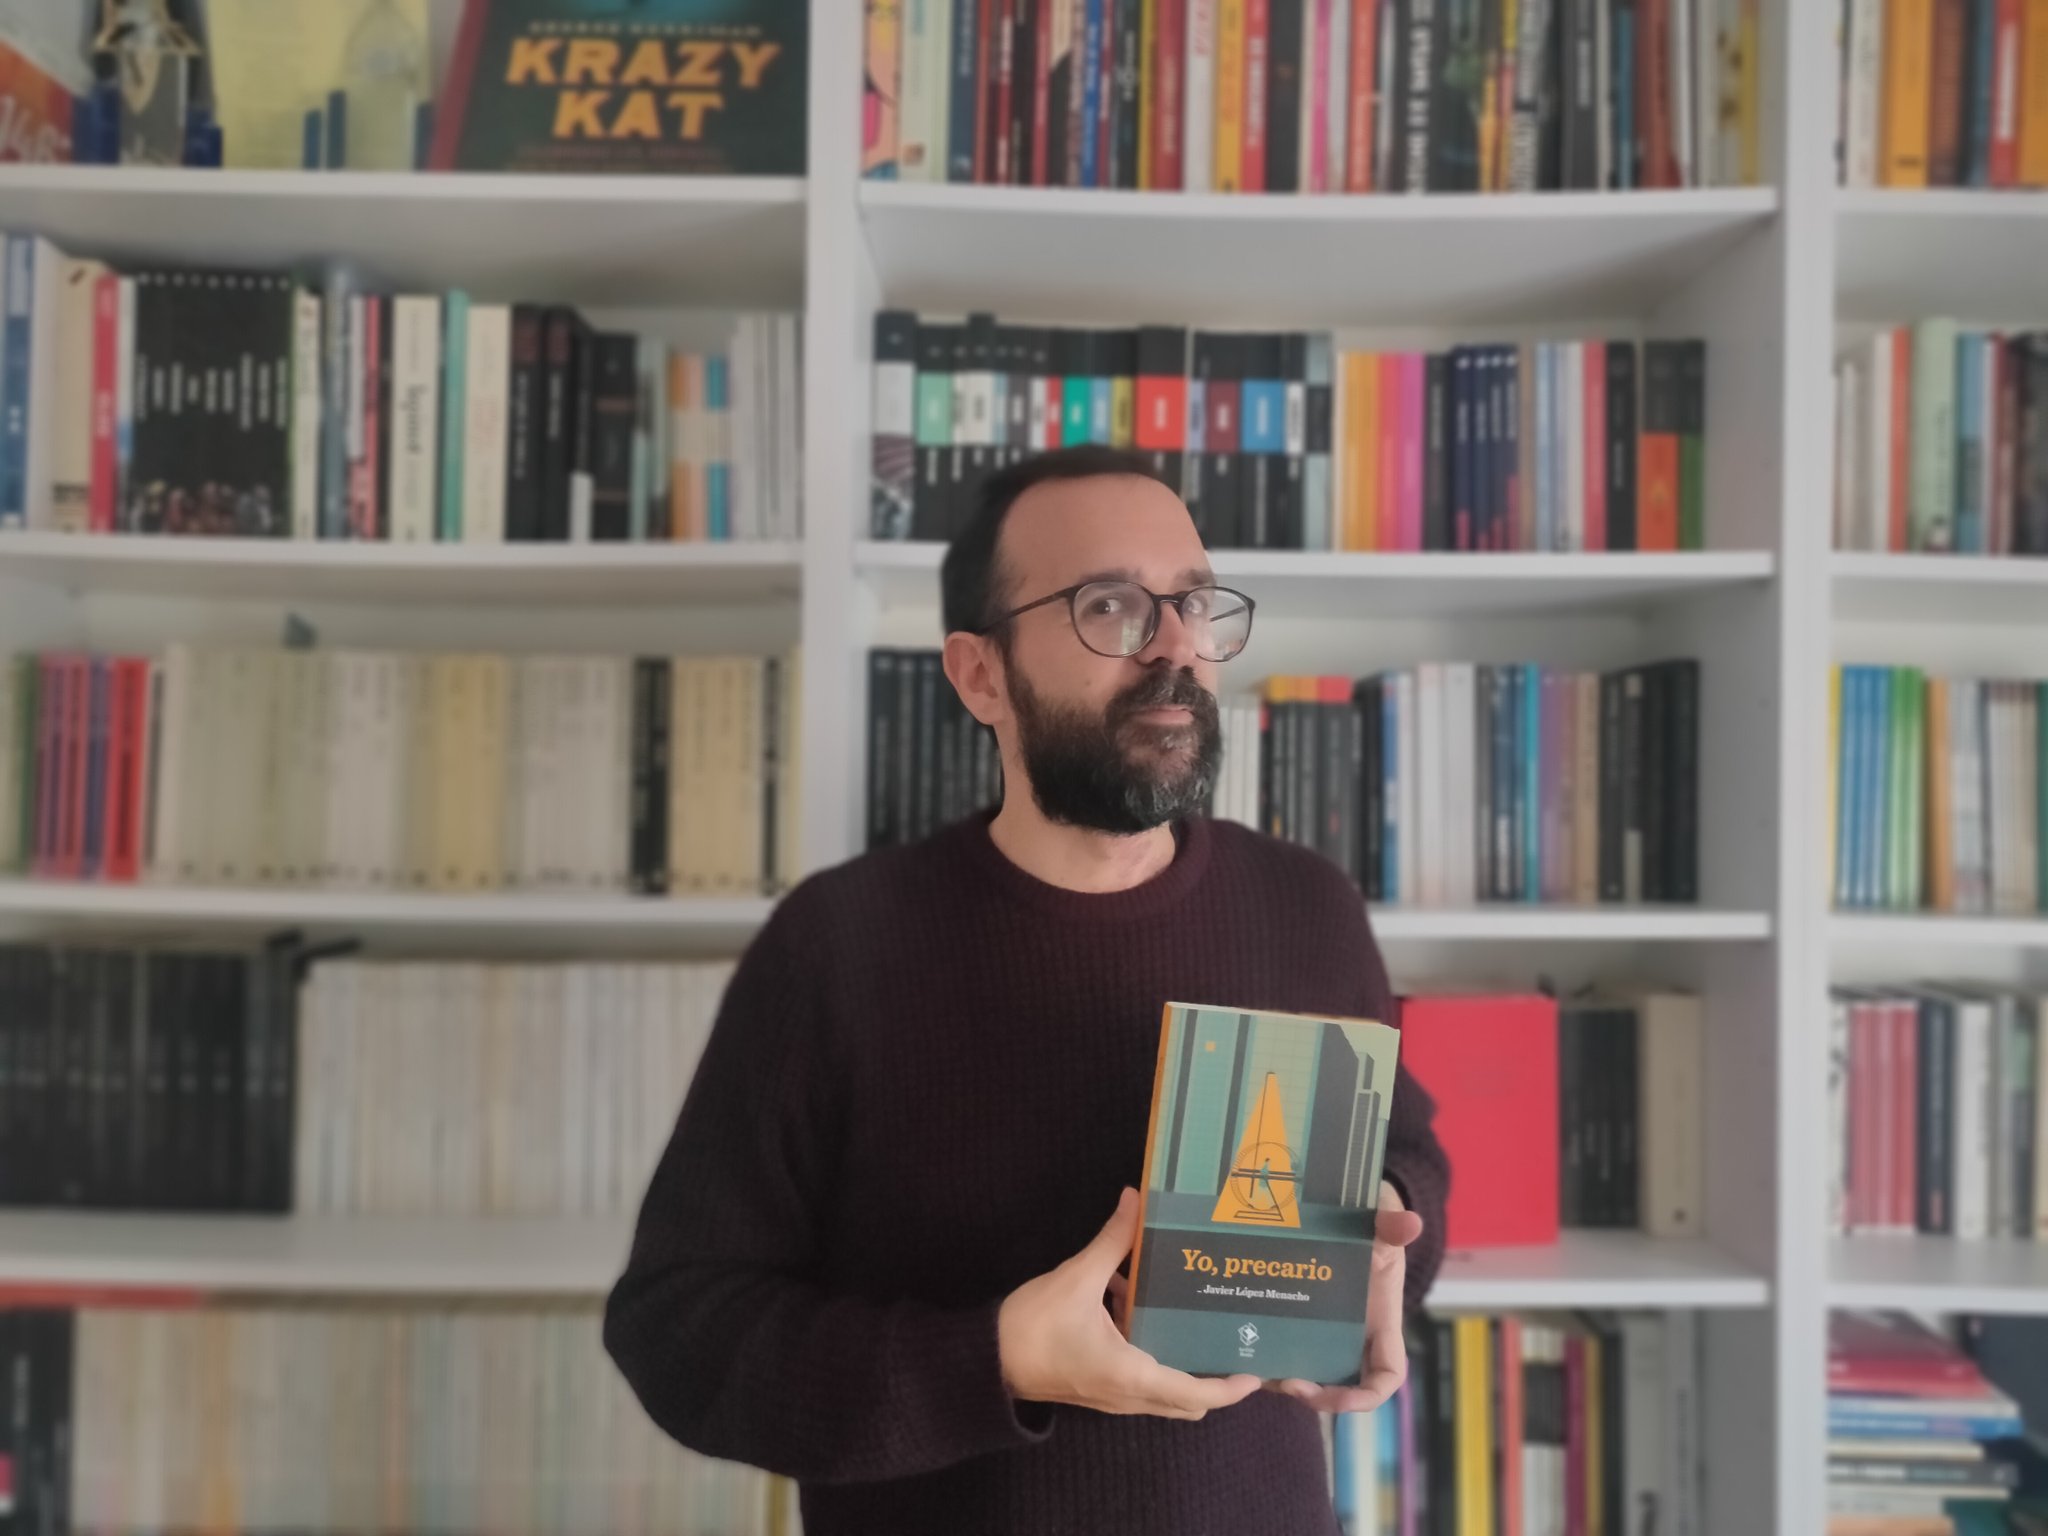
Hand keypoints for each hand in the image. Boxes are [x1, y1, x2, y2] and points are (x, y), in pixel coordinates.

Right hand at [997, 1187, 1264, 1420]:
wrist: (988, 1360)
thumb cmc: (1034, 1326)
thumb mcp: (1076, 1277)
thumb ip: (1111, 1241)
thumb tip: (1134, 1199)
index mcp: (1132, 1374)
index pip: (1196, 1394)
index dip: (1230, 1388)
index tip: (1257, 1371)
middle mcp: (1130, 1395)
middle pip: (1187, 1402)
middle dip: (1215, 1381)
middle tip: (1233, 1343)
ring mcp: (1113, 1396)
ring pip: (1164, 1392)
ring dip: (1183, 1365)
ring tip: (1199, 1322)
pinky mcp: (1099, 1386)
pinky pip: (1140, 1379)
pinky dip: (1153, 1354)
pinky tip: (1140, 1307)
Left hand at [1267, 1180, 1421, 1413]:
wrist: (1339, 1203)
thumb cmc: (1367, 1218)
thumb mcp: (1379, 1217)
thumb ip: (1391, 1223)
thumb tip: (1412, 1223)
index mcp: (1378, 1321)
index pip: (1385, 1375)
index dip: (1367, 1396)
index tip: (1341, 1399)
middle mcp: (1351, 1333)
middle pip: (1340, 1384)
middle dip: (1316, 1395)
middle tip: (1286, 1382)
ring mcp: (1320, 1327)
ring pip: (1305, 1369)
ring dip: (1283, 1378)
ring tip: (1255, 1370)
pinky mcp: (1292, 1314)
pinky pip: (1278, 1346)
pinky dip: (1262, 1355)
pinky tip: (1240, 1350)